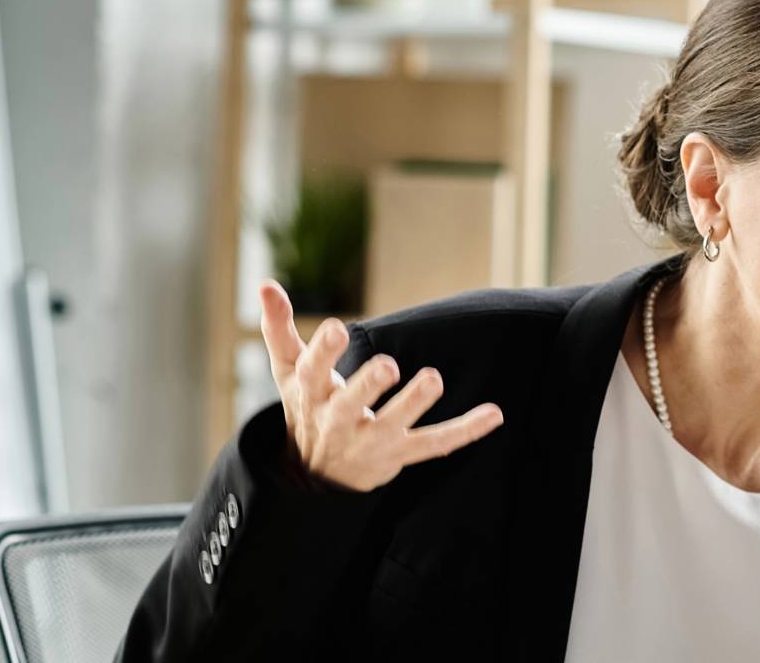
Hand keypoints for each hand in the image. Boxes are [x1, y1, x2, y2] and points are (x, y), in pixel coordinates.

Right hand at [257, 279, 504, 492]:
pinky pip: (435, 444)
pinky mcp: (401, 454)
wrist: (317, 476)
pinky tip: (494, 414)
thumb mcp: (289, 370)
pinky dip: (465, 431)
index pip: (312, 373)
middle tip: (388, 365)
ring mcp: (372, 440)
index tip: (336, 329)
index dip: (324, 352)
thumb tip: (265, 283)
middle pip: (352, 405)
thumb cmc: (308, 406)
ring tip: (433, 378)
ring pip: (394, 426)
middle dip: (369, 386)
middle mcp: (339, 420)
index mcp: (312, 395)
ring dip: (414, 404)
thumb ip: (279, 327)